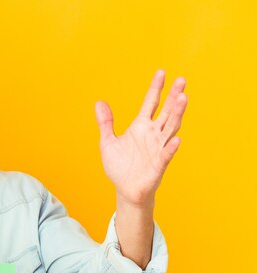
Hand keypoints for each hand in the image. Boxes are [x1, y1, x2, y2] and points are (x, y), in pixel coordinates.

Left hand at [95, 70, 187, 207]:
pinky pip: (166, 154)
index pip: (150, 103)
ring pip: (171, 128)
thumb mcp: (108, 142)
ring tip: (183, 98)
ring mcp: (158, 148)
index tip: (161, 72)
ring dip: (177, 114)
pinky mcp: (158, 164)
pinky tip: (177, 139)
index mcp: (141, 126)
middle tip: (182, 80)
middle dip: (174, 96)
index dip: (156, 88)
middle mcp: (153, 134)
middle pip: (166, 112)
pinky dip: (171, 147)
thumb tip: (99, 102)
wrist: (125, 189)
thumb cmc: (120, 166)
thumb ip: (105, 123)